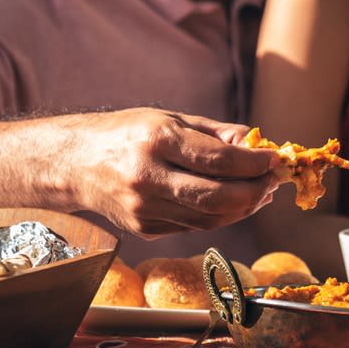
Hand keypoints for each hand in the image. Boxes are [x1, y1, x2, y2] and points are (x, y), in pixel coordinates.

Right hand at [67, 108, 280, 237]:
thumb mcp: (169, 119)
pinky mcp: (145, 228)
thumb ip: (215, 133)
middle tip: (273, 181)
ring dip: (244, 208)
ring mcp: (145, 209)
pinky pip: (194, 226)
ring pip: (211, 219)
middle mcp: (149, 178)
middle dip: (255, 191)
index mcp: (156, 141)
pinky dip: (220, 216)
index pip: (219, 160)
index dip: (254, 163)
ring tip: (259, 192)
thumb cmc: (127, 134)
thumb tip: (257, 144)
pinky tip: (233, 202)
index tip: (274, 159)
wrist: (74, 164)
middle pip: (218, 198)